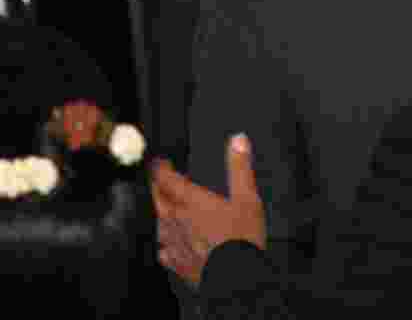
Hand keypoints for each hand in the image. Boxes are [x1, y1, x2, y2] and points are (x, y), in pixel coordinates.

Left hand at [151, 134, 266, 287]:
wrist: (236, 277)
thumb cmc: (242, 239)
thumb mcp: (248, 197)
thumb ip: (240, 167)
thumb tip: (237, 140)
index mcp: (192, 202)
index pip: (167, 180)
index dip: (160, 169)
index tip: (158, 162)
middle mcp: (178, 221)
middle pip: (159, 201)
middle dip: (157, 188)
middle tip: (159, 181)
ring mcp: (175, 244)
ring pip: (160, 224)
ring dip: (161, 214)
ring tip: (166, 209)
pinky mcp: (177, 263)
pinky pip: (165, 250)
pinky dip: (167, 243)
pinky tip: (172, 244)